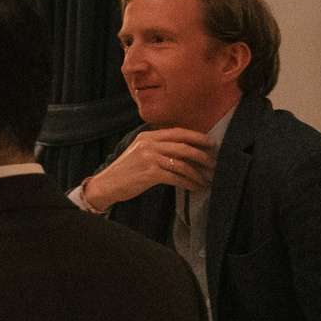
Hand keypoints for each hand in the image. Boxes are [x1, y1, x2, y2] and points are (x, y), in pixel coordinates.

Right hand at [82, 126, 217, 209]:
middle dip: (202, 156)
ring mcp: (149, 158)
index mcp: (147, 136)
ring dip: (197, 174)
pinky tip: (195, 187)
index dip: (197, 137)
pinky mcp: (150, 173)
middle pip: (184, 147)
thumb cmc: (126, 170)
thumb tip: (186, 150)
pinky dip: (189, 183)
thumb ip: (157, 146)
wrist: (107, 184)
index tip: (211, 144)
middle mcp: (149, 144)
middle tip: (213, 164)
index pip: (178, 132)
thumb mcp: (139, 151)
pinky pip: (176, 177)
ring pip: (182, 164)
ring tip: (206, 180)